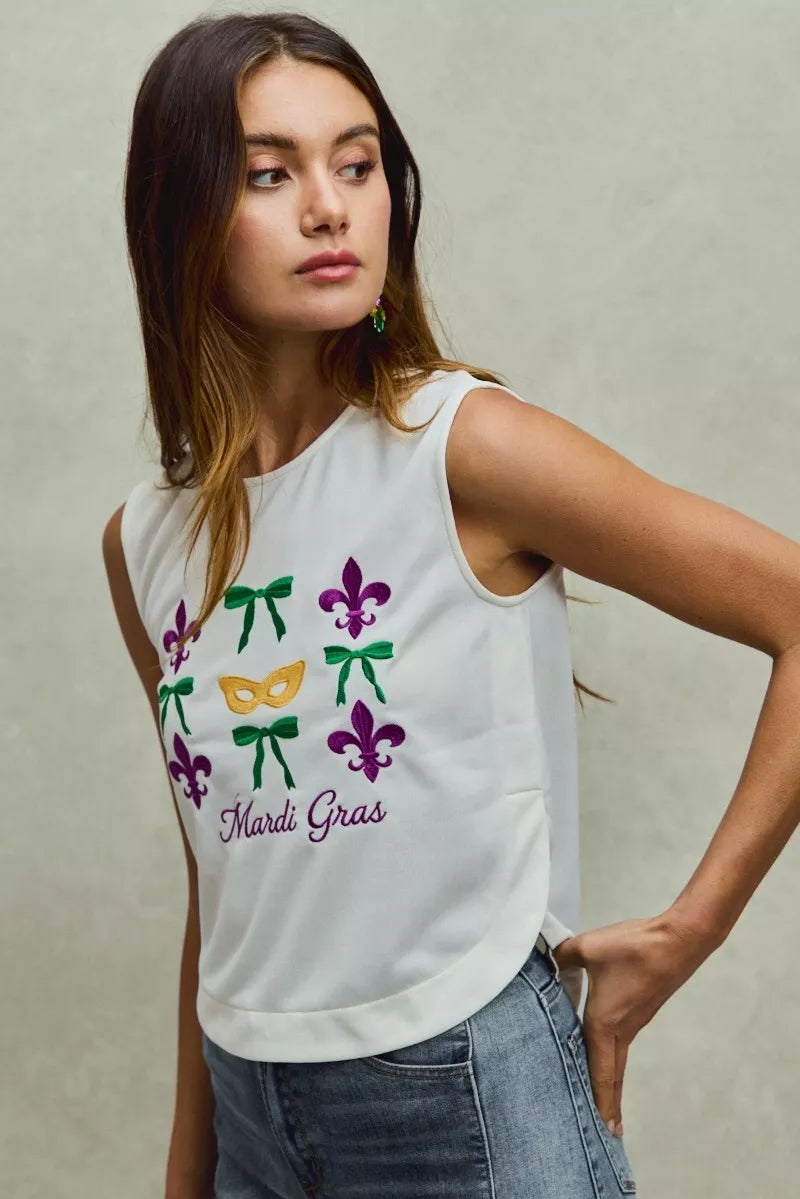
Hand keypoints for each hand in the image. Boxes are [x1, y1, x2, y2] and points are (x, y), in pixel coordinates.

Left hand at [551, 911, 719, 1134]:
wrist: (678, 941)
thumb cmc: (634, 947)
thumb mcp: (588, 947)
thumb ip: (563, 956)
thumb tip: (551, 961)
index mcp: (605, 1021)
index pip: (598, 1069)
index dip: (598, 1099)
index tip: (602, 1129)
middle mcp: (622, 1029)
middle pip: (613, 1074)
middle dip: (608, 1103)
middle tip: (607, 1132)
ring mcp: (635, 1021)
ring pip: (618, 1058)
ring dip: (610, 1081)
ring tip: (603, 1101)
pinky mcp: (641, 1010)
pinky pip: (622, 1041)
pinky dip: (614, 1058)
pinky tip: (604, 1052)